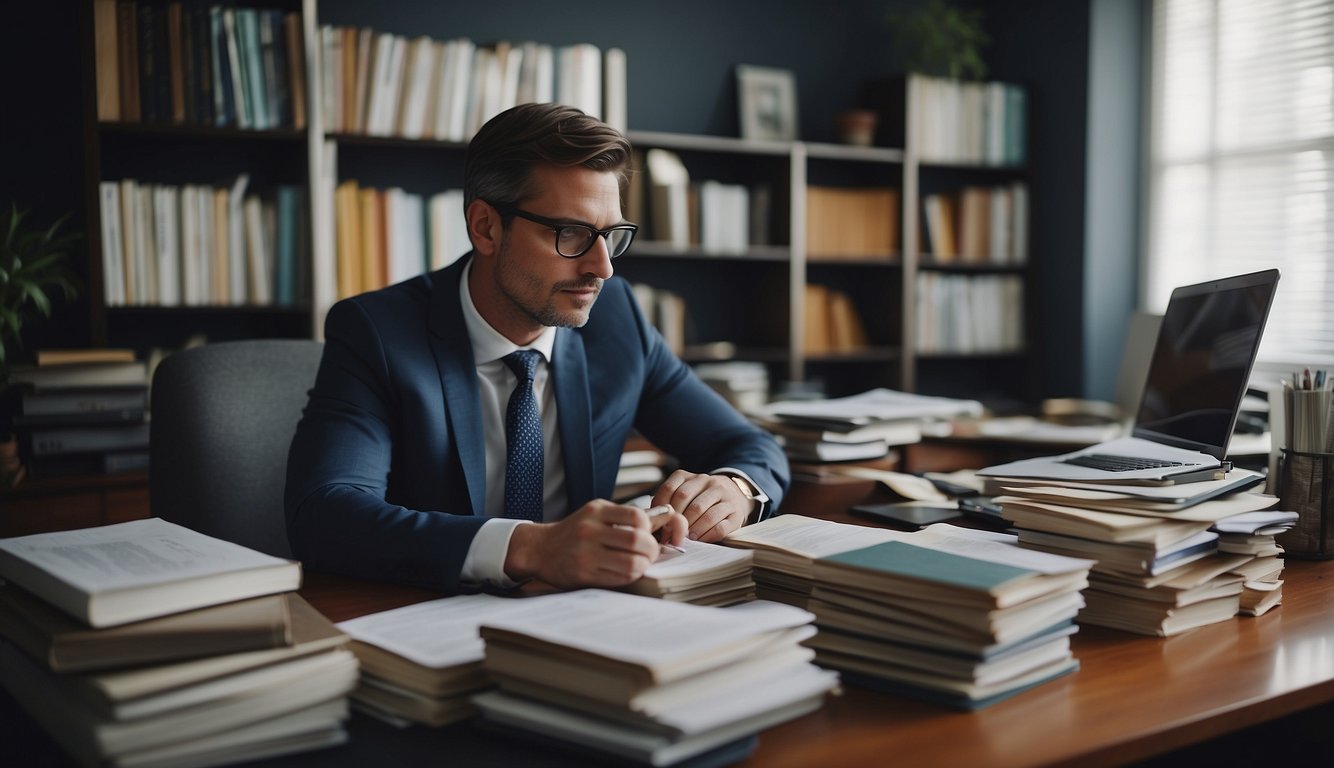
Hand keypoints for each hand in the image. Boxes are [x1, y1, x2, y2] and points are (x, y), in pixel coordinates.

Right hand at [503, 499, 686, 588]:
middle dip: (652, 549)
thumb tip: (667, 513)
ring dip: (643, 565)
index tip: (647, 535)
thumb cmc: (576, 531)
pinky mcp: (584, 574)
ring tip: (640, 564)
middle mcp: (590, 530)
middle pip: (637, 540)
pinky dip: (630, 576)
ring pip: (632, 563)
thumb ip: (627, 516)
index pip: (637, 516)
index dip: (649, 528)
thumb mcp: (597, 514)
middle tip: (650, 553)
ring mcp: (586, 554)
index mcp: (596, 511)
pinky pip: (619, 578)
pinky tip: (627, 572)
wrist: (540, 549)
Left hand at [652, 470, 753, 542]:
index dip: (662, 509)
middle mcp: (709, 482)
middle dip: (676, 521)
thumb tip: (652, 522)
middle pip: (686, 500)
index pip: (670, 489)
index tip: (660, 525)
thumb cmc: (701, 500)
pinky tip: (700, 540)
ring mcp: (725, 496)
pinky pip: (720, 527)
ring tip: (686, 539)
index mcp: (690, 477)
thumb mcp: (685, 494)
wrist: (735, 496)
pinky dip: (707, 536)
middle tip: (670, 536)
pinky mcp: (736, 513)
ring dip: (692, 529)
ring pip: (704, 513)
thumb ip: (669, 503)